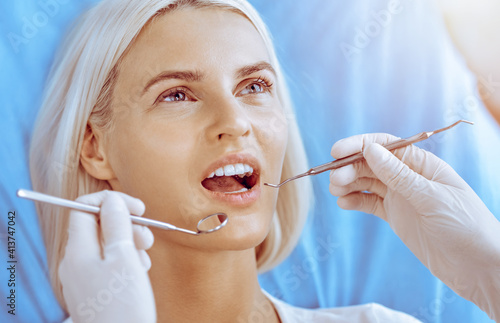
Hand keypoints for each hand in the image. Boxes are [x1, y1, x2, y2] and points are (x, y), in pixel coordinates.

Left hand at [59, 190, 155, 322]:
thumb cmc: (123, 305)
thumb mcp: (124, 258)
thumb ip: (117, 224)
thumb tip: (112, 200)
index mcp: (78, 250)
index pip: (84, 207)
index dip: (112, 201)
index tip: (138, 208)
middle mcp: (74, 261)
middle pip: (98, 226)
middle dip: (126, 225)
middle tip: (147, 238)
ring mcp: (82, 276)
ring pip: (105, 244)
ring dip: (129, 243)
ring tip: (145, 259)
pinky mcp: (92, 289)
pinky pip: (107, 263)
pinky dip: (125, 260)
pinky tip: (139, 271)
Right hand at [329, 133, 499, 320]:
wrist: (478, 267)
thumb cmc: (465, 227)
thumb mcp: (431, 198)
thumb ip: (398, 175)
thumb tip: (370, 149)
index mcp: (422, 164)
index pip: (386, 146)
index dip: (359, 145)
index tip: (336, 151)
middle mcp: (409, 177)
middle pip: (372, 164)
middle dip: (350, 168)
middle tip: (335, 181)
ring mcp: (401, 197)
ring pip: (368, 183)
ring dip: (349, 183)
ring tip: (335, 191)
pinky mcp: (395, 216)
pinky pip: (370, 203)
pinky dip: (355, 201)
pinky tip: (344, 203)